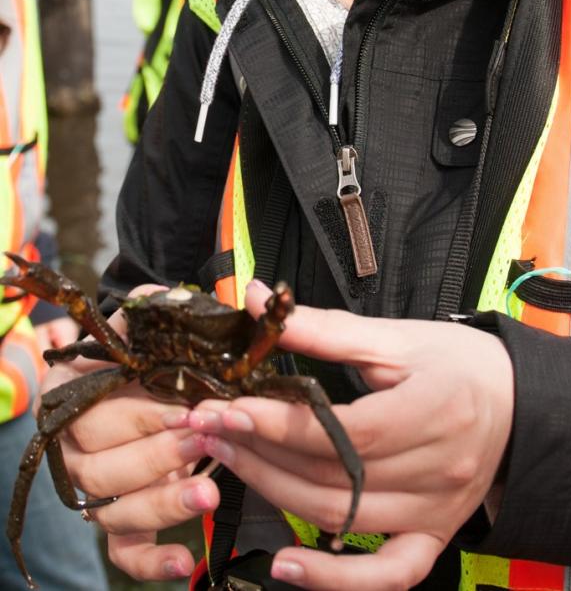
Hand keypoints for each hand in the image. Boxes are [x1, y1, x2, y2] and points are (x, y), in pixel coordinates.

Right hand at [41, 287, 217, 582]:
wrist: (163, 378)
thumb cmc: (158, 353)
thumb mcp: (154, 325)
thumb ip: (159, 310)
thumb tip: (168, 299)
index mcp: (73, 395)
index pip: (92, 415)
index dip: (140, 415)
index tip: (189, 408)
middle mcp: (73, 448)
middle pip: (98, 467)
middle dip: (157, 455)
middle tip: (205, 440)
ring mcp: (93, 490)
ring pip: (111, 511)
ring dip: (161, 504)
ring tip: (208, 492)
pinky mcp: (120, 523)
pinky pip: (125, 553)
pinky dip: (153, 561)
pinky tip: (187, 559)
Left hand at [191, 279, 514, 590]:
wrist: (521, 404)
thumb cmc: (463, 364)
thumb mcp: (400, 338)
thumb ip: (327, 328)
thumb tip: (263, 300)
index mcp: (434, 409)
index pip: (343, 430)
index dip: (278, 424)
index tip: (226, 408)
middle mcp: (438, 469)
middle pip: (332, 477)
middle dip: (260, 454)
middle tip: (210, 429)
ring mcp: (437, 511)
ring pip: (340, 519)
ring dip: (274, 494)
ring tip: (229, 462)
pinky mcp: (434, 536)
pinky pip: (385, 575)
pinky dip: (333, 579)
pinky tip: (286, 565)